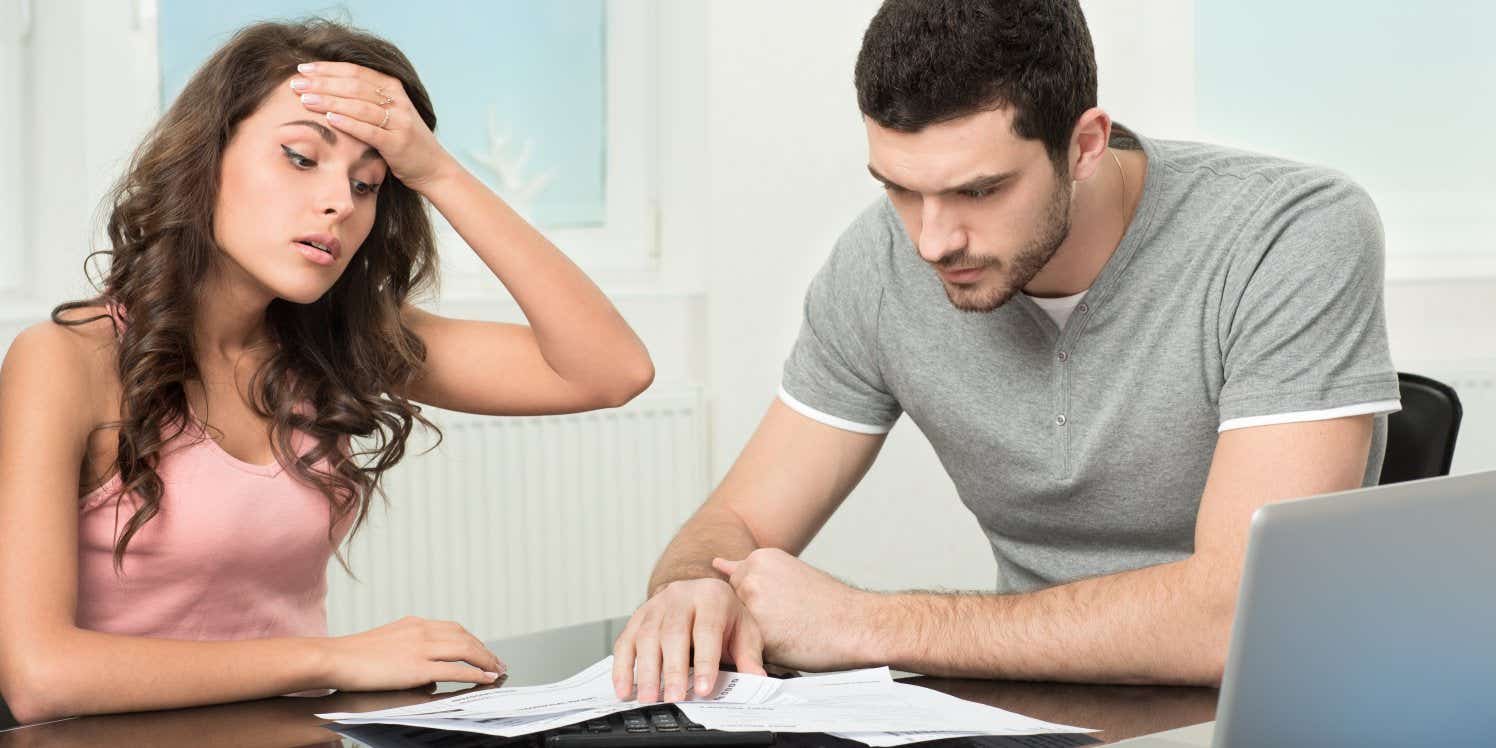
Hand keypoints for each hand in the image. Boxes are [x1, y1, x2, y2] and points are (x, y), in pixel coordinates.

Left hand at [290, 61, 456, 190]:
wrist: (433, 168)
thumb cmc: (403, 141)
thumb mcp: (388, 113)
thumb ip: (365, 100)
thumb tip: (326, 89)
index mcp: (393, 88)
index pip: (355, 71)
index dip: (327, 68)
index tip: (303, 69)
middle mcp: (397, 101)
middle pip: (354, 85)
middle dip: (322, 83)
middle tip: (296, 84)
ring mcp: (400, 121)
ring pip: (359, 105)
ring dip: (329, 100)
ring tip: (305, 100)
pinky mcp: (398, 143)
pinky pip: (369, 130)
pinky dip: (349, 123)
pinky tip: (330, 118)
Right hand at [322, 616, 504, 690]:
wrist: (334, 658)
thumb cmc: (354, 656)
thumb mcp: (388, 644)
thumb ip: (410, 653)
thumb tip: (429, 675)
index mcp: (414, 624)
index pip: (453, 628)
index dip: (472, 640)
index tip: (482, 650)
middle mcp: (422, 631)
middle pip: (465, 637)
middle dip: (485, 650)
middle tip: (497, 662)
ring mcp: (421, 648)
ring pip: (466, 650)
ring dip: (486, 660)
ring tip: (497, 670)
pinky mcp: (417, 667)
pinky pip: (456, 669)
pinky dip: (475, 673)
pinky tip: (486, 677)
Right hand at [611, 578, 765, 703]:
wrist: (703, 594)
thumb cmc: (725, 616)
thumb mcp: (744, 631)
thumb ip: (749, 655)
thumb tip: (757, 679)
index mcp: (712, 596)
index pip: (707, 629)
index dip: (705, 661)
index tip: (703, 688)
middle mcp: (681, 596)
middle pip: (673, 633)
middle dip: (672, 669)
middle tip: (673, 697)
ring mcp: (656, 605)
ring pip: (646, 637)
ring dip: (645, 671)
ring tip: (648, 698)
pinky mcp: (638, 617)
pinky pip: (625, 641)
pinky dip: (622, 667)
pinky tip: (624, 688)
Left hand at [712, 548, 878, 670]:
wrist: (857, 624)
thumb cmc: (830, 604)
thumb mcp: (789, 572)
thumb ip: (753, 572)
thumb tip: (719, 564)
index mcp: (760, 558)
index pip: (737, 585)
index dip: (759, 603)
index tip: (778, 608)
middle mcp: (751, 576)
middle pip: (733, 607)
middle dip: (753, 618)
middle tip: (788, 620)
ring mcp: (752, 604)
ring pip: (739, 628)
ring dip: (755, 634)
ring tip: (791, 630)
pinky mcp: (757, 633)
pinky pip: (749, 648)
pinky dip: (764, 651)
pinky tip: (790, 643)